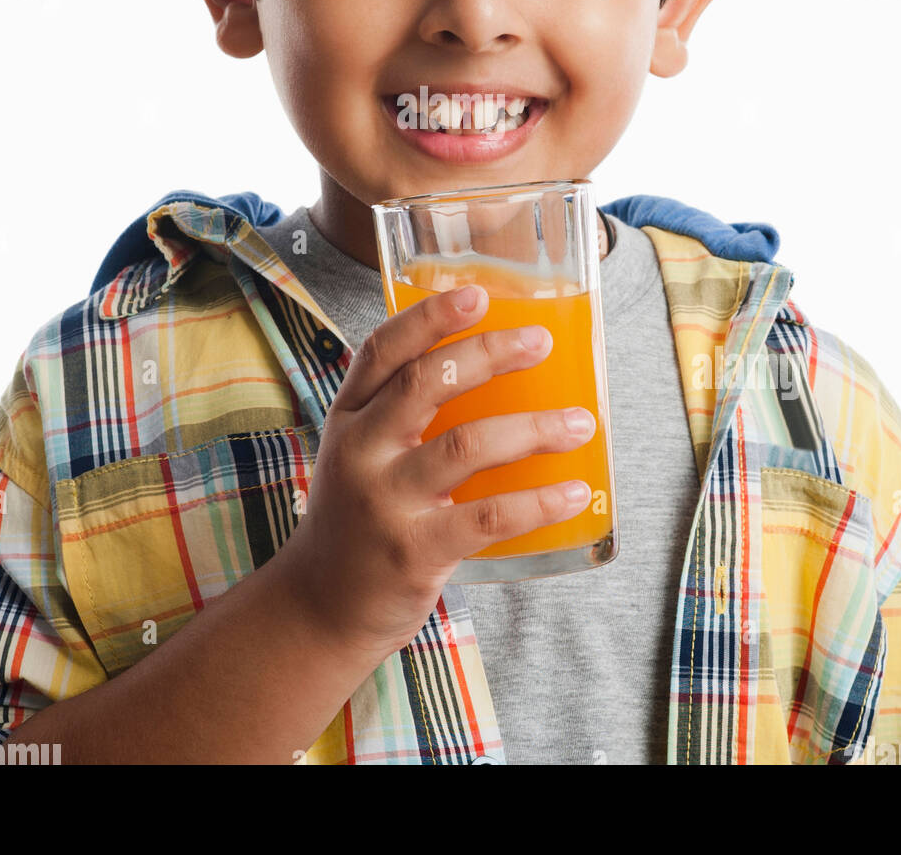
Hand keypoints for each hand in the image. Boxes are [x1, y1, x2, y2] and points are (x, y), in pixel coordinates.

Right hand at [275, 284, 594, 659]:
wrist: (320, 605)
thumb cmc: (359, 514)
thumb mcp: (360, 451)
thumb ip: (404, 411)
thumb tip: (497, 365)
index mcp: (348, 417)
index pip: (382, 351)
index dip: (430, 317)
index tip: (478, 295)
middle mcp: (360, 451)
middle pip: (426, 384)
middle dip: (489, 354)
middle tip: (541, 342)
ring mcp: (385, 502)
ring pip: (466, 446)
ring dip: (533, 430)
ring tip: (580, 423)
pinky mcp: (414, 551)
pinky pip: (488, 517)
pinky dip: (538, 502)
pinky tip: (574, 492)